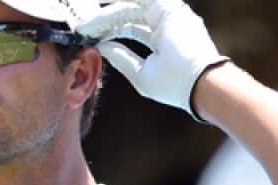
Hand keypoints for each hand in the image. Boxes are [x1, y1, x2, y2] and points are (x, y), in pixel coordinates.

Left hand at [77, 0, 227, 120]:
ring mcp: (167, 12)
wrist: (198, 82)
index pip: (126, 26)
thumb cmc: (173, 84)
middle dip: (100, 18)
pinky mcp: (168, 7)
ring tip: (83, 21)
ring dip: (104, 12)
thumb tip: (103, 48)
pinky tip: (98, 10)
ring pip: (128, 7)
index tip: (84, 33)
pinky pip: (137, 1)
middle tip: (79, 25)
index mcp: (159, 37)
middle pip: (124, 14)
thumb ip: (122, 58)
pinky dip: (116, 6)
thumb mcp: (140, 74)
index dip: (105, 28)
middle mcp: (163, 21)